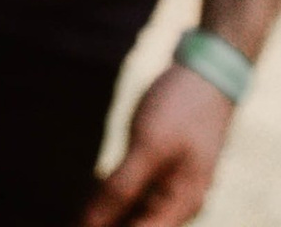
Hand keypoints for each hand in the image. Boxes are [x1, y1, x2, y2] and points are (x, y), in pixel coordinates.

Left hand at [81, 64, 236, 224]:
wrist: (207, 70)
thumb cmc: (181, 107)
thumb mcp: (149, 146)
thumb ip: (121, 189)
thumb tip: (90, 224)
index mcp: (181, 207)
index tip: (76, 222)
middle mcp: (179, 205)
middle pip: (134, 225)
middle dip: (102, 218)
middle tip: (73, 212)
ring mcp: (173, 189)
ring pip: (132, 212)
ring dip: (105, 207)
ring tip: (78, 204)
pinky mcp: (164, 172)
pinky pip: (136, 193)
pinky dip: (114, 190)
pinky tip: (95, 183)